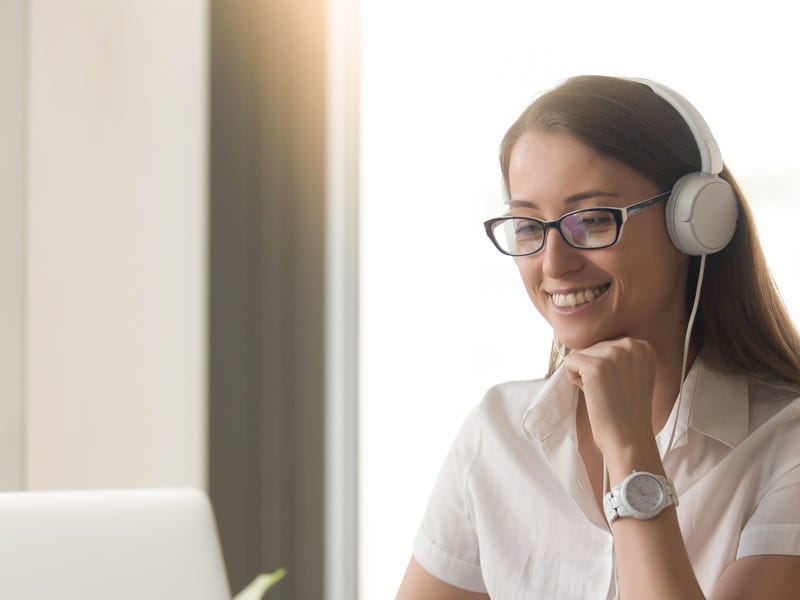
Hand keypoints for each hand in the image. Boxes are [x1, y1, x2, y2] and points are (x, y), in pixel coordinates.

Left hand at [563, 337, 657, 461]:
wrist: (629, 437)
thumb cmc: (626, 410)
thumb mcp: (632, 373)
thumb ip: (619, 355)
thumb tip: (590, 344)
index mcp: (642, 346)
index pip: (606, 344)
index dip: (606, 367)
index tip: (620, 385)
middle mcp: (631, 345)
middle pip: (592, 347)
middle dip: (594, 369)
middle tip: (611, 392)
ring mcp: (613, 354)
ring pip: (580, 354)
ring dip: (584, 374)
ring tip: (604, 393)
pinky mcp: (595, 367)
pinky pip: (569, 362)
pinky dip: (573, 378)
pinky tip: (592, 393)